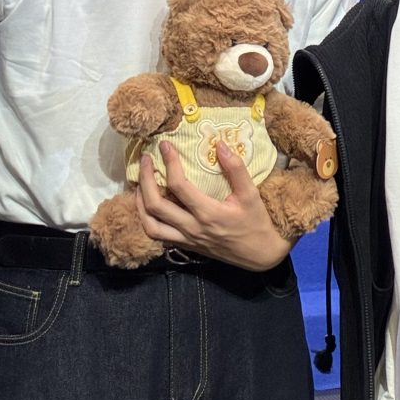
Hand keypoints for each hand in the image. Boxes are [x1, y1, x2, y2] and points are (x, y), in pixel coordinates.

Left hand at [135, 146, 290, 271]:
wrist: (260, 255)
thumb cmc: (256, 222)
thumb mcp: (251, 194)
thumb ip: (236, 169)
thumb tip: (220, 145)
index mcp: (208, 214)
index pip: (179, 185)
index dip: (169, 162)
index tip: (166, 146)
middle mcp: (192, 228)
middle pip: (155, 206)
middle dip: (145, 179)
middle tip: (145, 160)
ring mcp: (186, 240)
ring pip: (150, 225)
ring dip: (139, 203)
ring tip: (139, 183)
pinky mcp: (186, 246)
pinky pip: (158, 236)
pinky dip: (148, 220)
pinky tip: (149, 205)